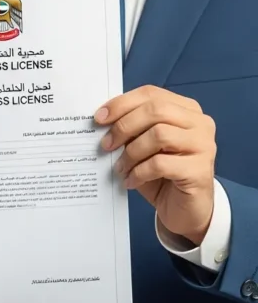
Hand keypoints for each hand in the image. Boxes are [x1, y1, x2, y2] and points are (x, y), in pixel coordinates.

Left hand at [95, 85, 216, 244]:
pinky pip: (161, 164)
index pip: (151, 94)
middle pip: (156, 110)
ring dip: (131, 152)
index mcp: (186, 109)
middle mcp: (200, 123)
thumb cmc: (160, 173)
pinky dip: (139, 172)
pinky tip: (131, 181)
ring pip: (159, 135)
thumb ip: (131, 129)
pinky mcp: (200, 170)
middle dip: (124, 126)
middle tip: (106, 145)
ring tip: (120, 167)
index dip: (122, 103)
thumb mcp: (143, 146)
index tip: (99, 118)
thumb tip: (101, 119)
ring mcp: (204, 146)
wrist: (183, 209)